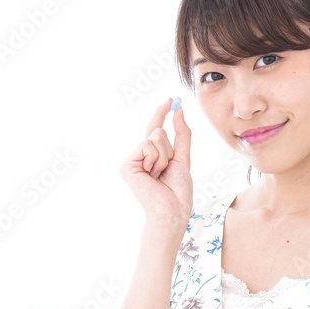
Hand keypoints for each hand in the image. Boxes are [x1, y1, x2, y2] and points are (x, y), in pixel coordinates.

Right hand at [120, 97, 192, 227]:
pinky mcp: (126, 166)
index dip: (162, 113)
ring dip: (164, 156)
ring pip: (153, 138)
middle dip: (169, 149)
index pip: (156, 128)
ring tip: (160, 175)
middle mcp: (139, 156)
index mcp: (151, 155)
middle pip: (158, 132)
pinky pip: (146, 146)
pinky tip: (152, 175)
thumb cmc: (178, 191)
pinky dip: (156, 159)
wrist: (172, 210)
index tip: (171, 98)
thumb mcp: (183, 158)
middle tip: (166, 169)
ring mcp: (131, 160)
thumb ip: (181, 134)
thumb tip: (178, 110)